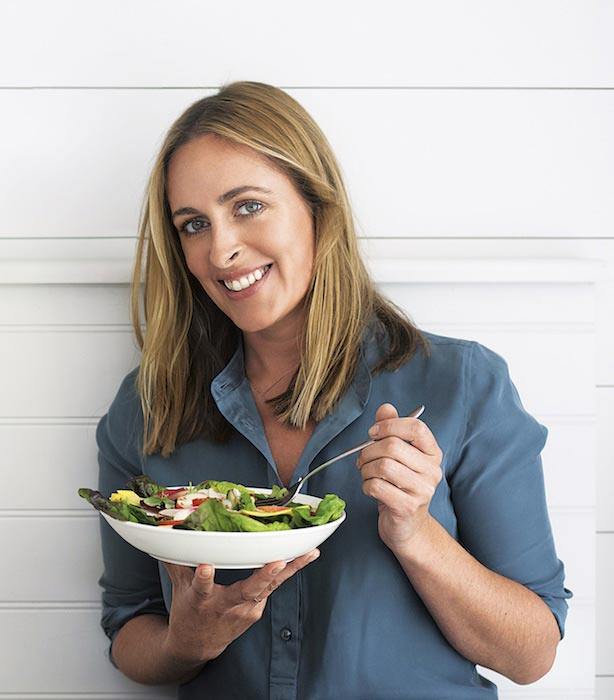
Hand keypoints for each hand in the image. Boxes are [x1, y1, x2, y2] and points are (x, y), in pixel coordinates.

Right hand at [162, 549, 319, 664]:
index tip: (205, 567)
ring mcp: (246, 609)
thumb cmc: (188, 611)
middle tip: (278, 562)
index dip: (204, 578)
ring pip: (270, 587)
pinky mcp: (258, 609)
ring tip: (309, 553)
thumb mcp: (178, 587)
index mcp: (202, 600)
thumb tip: (164, 535)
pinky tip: (306, 554)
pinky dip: (290, 569)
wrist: (197, 646)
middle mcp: (227, 606)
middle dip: (264, 576)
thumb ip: (176, 561)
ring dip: (291, 569)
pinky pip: (275, 586)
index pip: (201, 588)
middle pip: (247, 590)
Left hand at [356, 403, 442, 551]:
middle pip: (393, 446)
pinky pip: (377, 486)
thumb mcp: (398, 455)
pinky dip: (366, 486)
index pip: (416, 428)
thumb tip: (386, 408)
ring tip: (367, 475)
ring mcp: (422, 490)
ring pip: (383, 466)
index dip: (390, 425)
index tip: (374, 432)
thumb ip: (392, 429)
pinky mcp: (407, 507)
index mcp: (432, 453)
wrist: (407, 526)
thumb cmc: (400, 486)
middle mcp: (432, 471)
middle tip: (363, 459)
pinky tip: (370, 489)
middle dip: (369, 451)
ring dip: (365, 469)